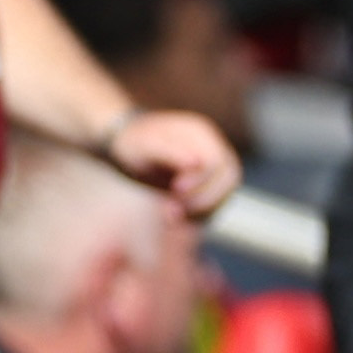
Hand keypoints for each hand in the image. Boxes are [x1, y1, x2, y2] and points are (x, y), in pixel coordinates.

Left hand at [107, 107, 243, 217]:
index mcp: (200, 133)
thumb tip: (196, 162)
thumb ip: (170, 153)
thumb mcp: (145, 146)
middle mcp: (212, 149)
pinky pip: (213, 206)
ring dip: (201, 212)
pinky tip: (174, 218)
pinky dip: (197, 217)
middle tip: (172, 210)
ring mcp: (211, 169)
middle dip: (204, 200)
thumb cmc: (132, 143)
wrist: (124, 146)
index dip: (201, 180)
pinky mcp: (205, 186)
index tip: (174, 190)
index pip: (217, 161)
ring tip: (169, 217)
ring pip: (224, 195)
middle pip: (229, 179)